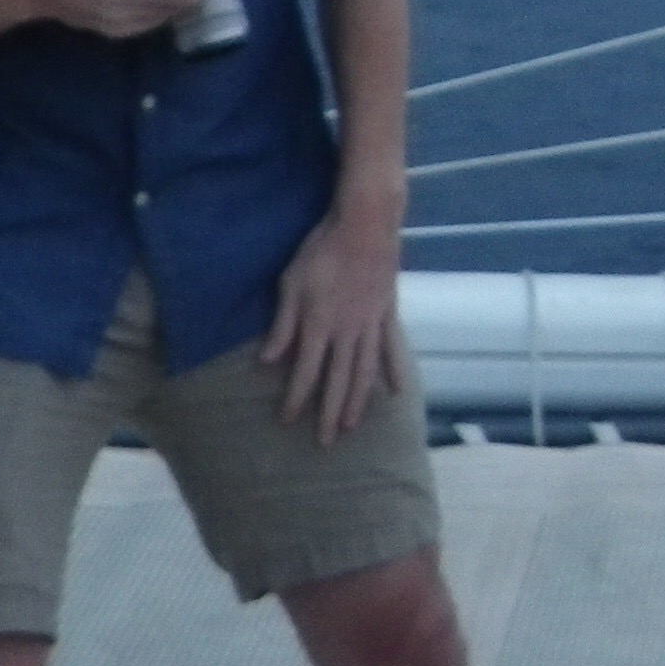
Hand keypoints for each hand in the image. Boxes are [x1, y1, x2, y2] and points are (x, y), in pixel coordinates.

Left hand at [264, 200, 404, 443]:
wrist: (365, 224)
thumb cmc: (321, 250)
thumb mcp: (291, 283)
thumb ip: (283, 324)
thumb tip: (267, 360)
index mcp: (319, 325)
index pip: (305, 371)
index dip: (297, 398)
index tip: (288, 421)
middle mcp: (347, 332)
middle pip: (338, 380)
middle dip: (329, 412)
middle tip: (325, 442)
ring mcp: (371, 324)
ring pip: (365, 371)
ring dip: (358, 401)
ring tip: (353, 426)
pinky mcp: (387, 313)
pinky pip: (391, 348)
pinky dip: (394, 370)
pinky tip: (397, 391)